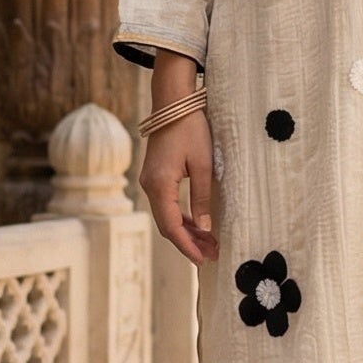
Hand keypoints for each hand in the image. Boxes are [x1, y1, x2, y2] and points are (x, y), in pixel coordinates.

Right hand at [138, 49, 217, 263]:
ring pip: (167, 216)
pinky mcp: (156, 176)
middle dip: (189, 243)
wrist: (173, 102)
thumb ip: (202, 197)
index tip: (203, 260)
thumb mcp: (204, 164)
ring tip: (210, 244)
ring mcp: (150, 181)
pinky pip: (167, 204)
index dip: (187, 246)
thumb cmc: (191, 129)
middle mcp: (150, 186)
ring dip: (187, 231)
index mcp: (159, 185)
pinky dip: (182, 218)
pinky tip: (198, 226)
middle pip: (167, 225)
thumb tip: (206, 228)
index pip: (171, 226)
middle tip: (212, 256)